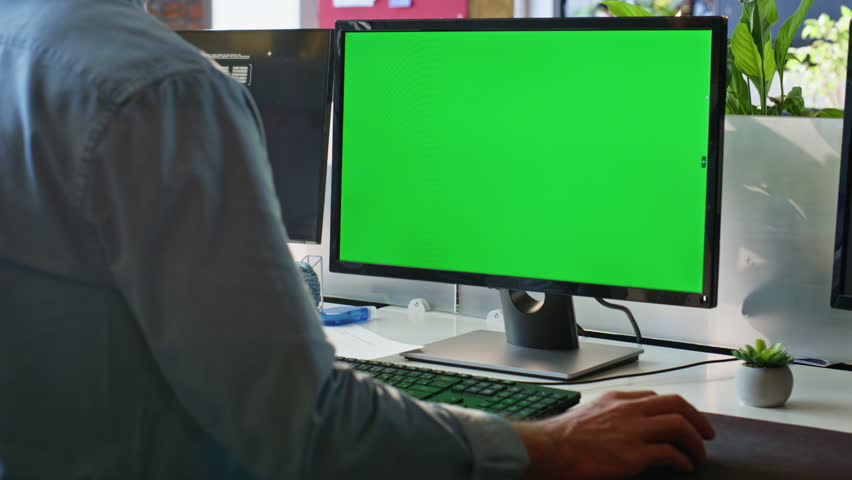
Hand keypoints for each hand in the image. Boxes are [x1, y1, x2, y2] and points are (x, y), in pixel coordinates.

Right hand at [513, 391, 714, 478]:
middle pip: (676, 404)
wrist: (550, 450)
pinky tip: (683, 467)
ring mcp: (632, 430)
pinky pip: (670, 454)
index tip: (682, 419)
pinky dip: (682, 461)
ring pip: (679, 425)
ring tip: (699, 454)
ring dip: (695, 441)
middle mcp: (628, 409)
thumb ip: (608, 416)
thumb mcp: (587, 415)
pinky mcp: (634, 454)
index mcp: (616, 399)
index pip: (655, 397)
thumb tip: (621, 429)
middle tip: (706, 433)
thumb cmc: (562, 438)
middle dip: (697, 418)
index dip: (674, 409)